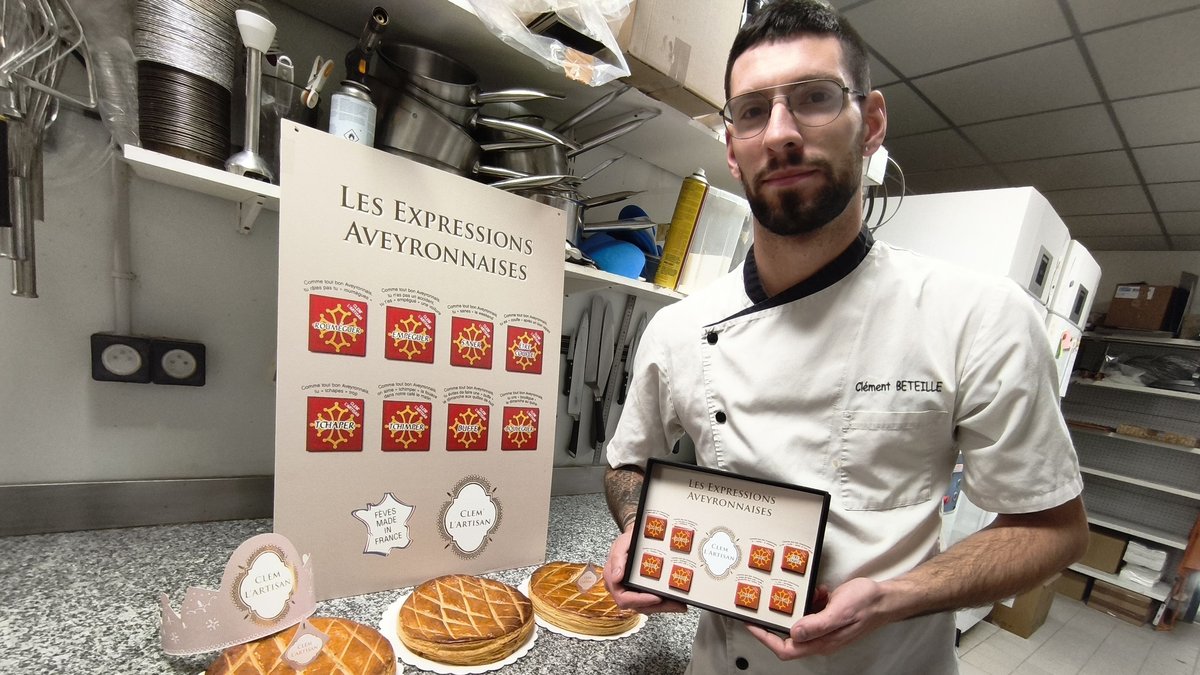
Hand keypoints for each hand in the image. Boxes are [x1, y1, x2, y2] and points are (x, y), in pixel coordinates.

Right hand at [603, 526, 686, 613]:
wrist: (634, 539)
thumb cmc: (627, 542)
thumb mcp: (621, 544)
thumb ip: (617, 558)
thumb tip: (617, 577)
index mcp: (613, 580)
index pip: (624, 598)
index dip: (640, 600)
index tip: (657, 597)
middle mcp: (621, 589)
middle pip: (638, 606)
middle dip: (658, 607)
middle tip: (676, 604)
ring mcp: (632, 592)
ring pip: (647, 607)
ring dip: (664, 607)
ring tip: (680, 604)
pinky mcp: (642, 592)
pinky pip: (652, 602)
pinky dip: (664, 603)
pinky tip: (677, 601)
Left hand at [745, 577, 886, 658]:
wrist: (885, 599)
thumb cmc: (866, 605)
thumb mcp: (840, 611)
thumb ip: (817, 624)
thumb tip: (793, 633)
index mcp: (821, 642)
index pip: (786, 648)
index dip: (766, 638)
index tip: (752, 623)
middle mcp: (820, 638)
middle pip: (788, 636)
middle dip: (779, 618)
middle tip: (771, 601)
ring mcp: (824, 629)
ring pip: (798, 621)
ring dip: (798, 606)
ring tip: (811, 593)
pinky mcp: (827, 618)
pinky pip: (810, 611)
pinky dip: (811, 599)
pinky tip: (821, 591)